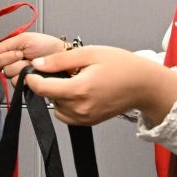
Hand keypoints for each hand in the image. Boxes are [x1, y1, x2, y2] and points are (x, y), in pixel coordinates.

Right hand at [0, 32, 66, 81]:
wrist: (62, 55)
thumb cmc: (46, 46)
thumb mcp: (23, 40)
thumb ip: (3, 45)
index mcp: (9, 52)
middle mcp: (11, 64)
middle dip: (8, 57)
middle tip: (21, 53)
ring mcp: (18, 75)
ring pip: (7, 73)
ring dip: (19, 66)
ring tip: (31, 62)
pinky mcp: (25, 85)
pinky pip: (16, 82)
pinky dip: (25, 75)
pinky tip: (33, 71)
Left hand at [24, 46, 176, 126]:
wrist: (144, 85)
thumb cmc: (123, 66)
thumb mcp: (90, 53)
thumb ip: (60, 60)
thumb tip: (38, 64)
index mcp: (79, 90)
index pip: (42, 89)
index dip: (32, 78)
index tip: (33, 70)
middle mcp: (80, 108)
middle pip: (48, 98)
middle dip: (48, 83)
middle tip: (62, 70)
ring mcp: (85, 118)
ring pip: (56, 108)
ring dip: (58, 94)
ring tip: (74, 80)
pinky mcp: (89, 122)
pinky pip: (67, 115)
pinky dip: (67, 104)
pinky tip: (80, 90)